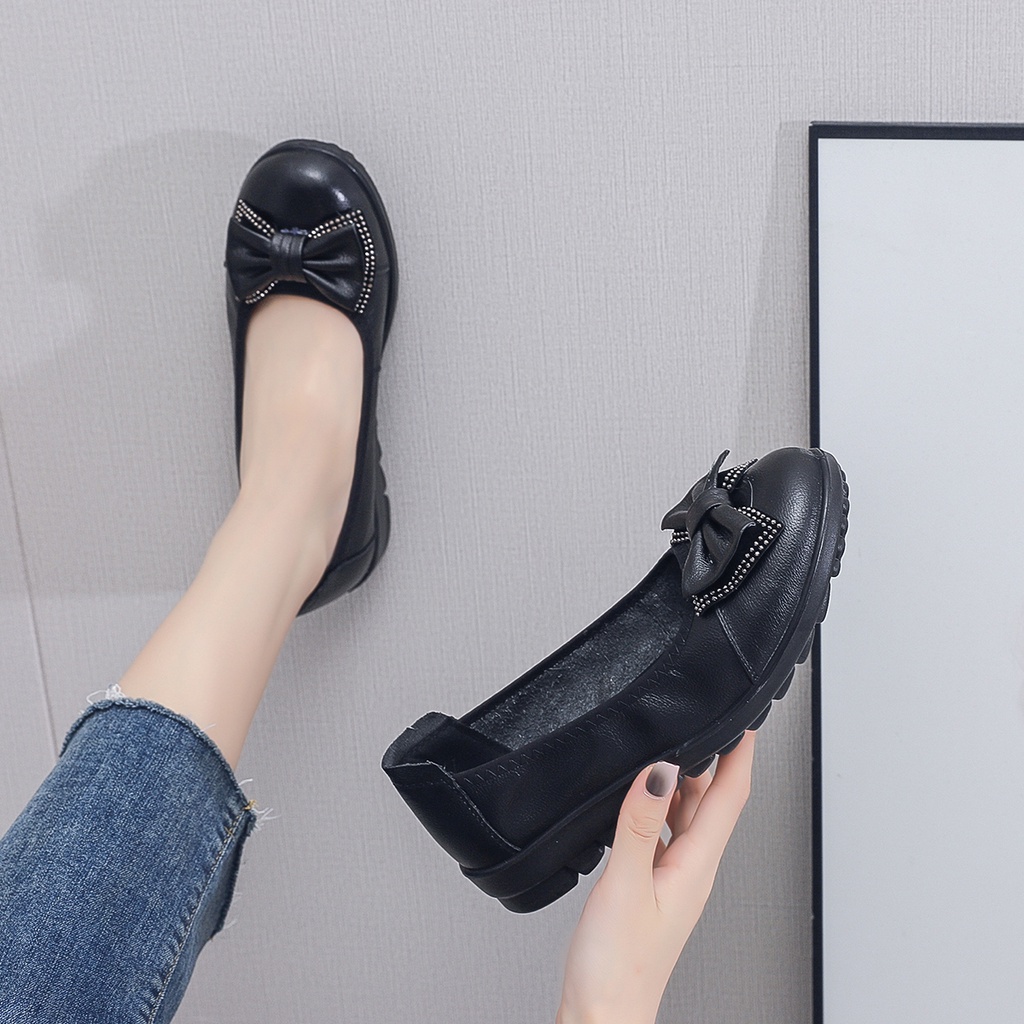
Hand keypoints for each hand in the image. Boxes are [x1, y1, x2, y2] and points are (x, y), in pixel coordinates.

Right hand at [557, 732, 754, 1023]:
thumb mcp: (625, 884)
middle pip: (713, 803)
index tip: (745, 719)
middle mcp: (693, 871)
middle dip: (713, 759)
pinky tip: (639, 804)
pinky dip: (659, 810)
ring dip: (685, 783)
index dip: (741, 754)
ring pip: (688, 818)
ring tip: (670, 751)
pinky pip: (666, 835)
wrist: (603, 1013)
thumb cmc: (617, 965)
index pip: (731, 797)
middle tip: (704, 722)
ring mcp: (675, 880)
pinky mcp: (654, 887)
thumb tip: (658, 771)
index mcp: (697, 868)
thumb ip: (638, 824)